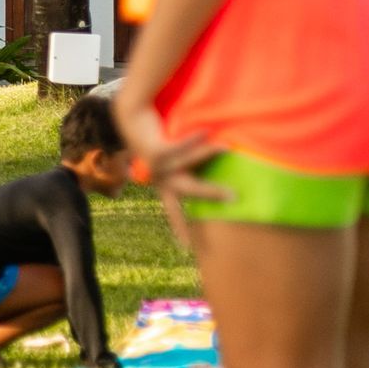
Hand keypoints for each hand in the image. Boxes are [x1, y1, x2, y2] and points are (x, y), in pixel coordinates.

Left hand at [112, 95, 228, 243]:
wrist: (132, 118)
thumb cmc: (160, 138)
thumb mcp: (177, 158)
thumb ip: (195, 167)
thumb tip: (222, 172)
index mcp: (164, 185)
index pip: (175, 211)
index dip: (181, 229)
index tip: (186, 249)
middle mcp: (159, 179)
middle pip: (189, 191)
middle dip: (212, 193)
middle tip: (235, 196)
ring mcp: (155, 166)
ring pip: (186, 164)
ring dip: (206, 153)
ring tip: (226, 145)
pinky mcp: (154, 151)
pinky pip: (178, 147)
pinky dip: (192, 140)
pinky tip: (205, 130)